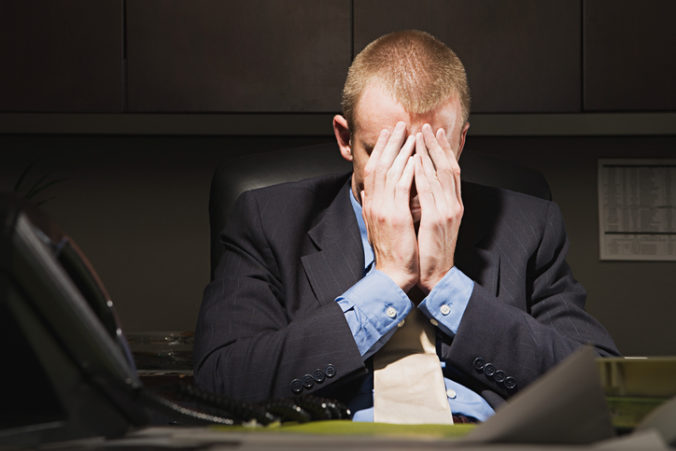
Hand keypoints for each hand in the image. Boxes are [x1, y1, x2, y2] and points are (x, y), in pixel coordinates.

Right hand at [361, 121, 417, 291]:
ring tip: (409, 134)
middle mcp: (374, 204)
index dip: (381, 151)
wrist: (392, 274)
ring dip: (400, 151)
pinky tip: (415, 157)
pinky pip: (401, 186)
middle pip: (378, 165)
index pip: (373, 171)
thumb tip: (369, 193)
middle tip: (398, 125)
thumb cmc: (391, 253)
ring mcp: (382, 209)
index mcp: (371, 205)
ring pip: (389, 171)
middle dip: (389, 144)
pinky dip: (407, 170)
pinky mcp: (395, 216)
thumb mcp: (379, 226)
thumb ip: (375, 207)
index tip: (389, 135)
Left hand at [414, 124, 463, 292]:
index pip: (450, 171)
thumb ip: (426, 204)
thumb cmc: (428, 252)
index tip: (435, 134)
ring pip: (440, 174)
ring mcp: (448, 211)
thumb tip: (418, 187)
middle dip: (439, 145)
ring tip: (422, 135)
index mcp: (451, 205)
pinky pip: (430, 191)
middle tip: (430, 126)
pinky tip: (416, 160)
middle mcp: (453, 205)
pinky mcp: (438, 219)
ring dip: (430, 152)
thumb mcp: (429, 224)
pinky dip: (423, 173)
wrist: (435, 276)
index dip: (444, 151)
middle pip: (448, 167)